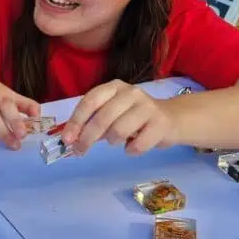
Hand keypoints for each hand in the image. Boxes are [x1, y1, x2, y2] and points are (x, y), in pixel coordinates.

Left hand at [59, 80, 177, 155]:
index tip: (66, 139)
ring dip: (112, 141)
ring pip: (118, 131)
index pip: (90, 101)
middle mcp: (131, 93)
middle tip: (80, 151)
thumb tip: (71, 138)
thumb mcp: (112, 112)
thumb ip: (92, 121)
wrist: (172, 118)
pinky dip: (131, 150)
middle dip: (87, 138)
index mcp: (114, 87)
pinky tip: (133, 146)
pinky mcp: (161, 123)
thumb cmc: (134, 117)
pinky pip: (137, 145)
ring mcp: (147, 106)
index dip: (76, 121)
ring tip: (117, 141)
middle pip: (102, 118)